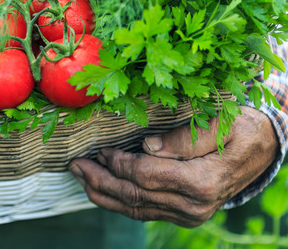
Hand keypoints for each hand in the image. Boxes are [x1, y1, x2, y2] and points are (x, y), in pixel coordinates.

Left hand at [69, 106, 278, 226]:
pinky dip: (117, 201)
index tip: (98, 147)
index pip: (145, 175)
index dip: (117, 162)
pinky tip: (100, 188)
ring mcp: (187, 214)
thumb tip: (147, 145)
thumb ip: (185, 137)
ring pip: (134, 208)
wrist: (262, 149)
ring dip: (102, 193)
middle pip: (134, 196)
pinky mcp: (181, 213)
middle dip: (100, 180)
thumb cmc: (240, 128)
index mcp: (202, 182)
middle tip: (74, 163)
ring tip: (79, 175)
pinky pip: (143, 211)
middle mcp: (193, 205)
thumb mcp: (219, 122)